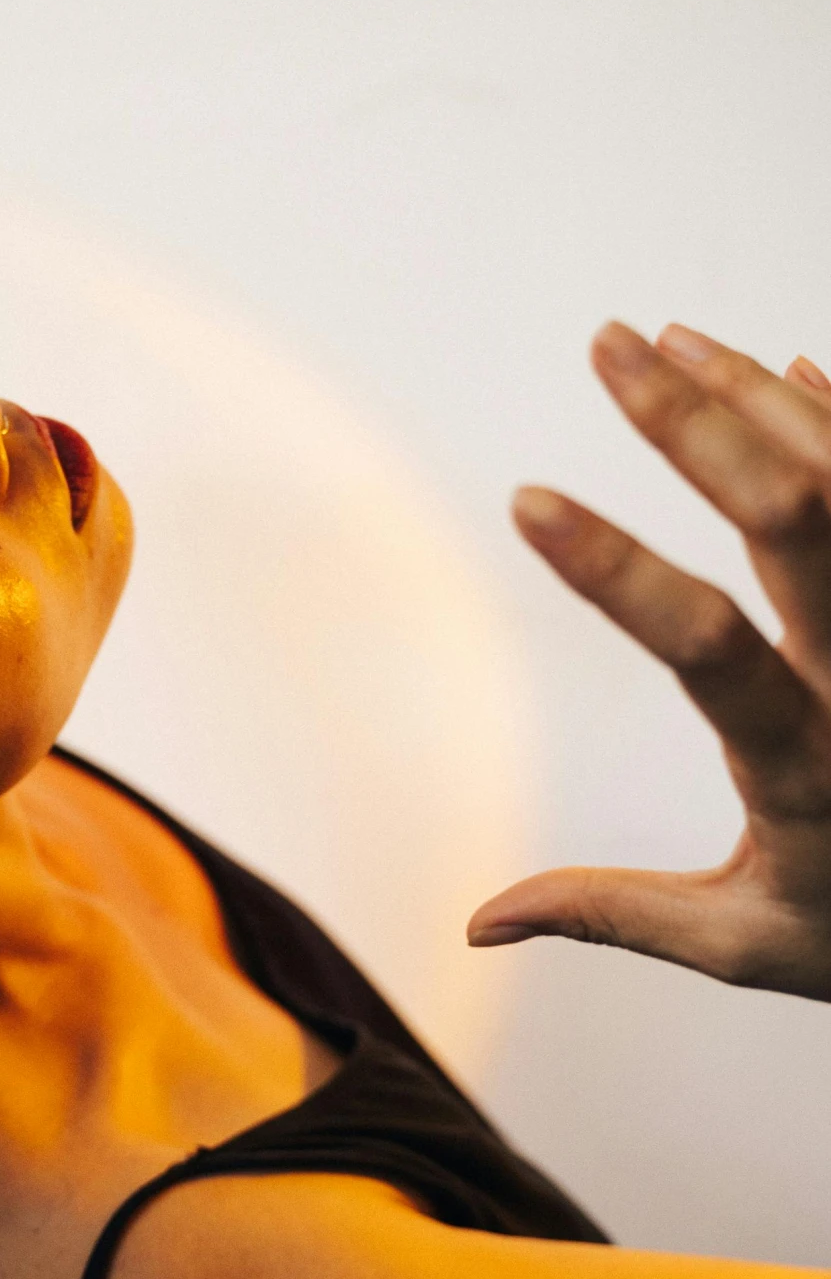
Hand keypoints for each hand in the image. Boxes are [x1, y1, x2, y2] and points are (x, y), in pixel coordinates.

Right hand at [470, 324, 830, 999]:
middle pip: (793, 517)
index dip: (611, 567)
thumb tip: (481, 924)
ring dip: (751, 396)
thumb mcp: (750, 940)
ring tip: (663, 337)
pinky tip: (789, 369)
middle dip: (691, 420)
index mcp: (809, 765)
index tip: (526, 499)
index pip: (703, 646)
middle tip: (609, 344)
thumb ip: (616, 914)